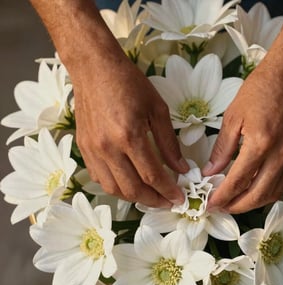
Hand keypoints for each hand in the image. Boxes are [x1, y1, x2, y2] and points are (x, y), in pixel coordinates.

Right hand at [72, 51, 188, 206]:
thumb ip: (169, 143)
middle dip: (154, 200)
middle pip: (132, 189)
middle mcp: (108, 148)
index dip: (168, 190)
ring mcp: (93, 150)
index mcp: (130, 135)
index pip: (152, 175)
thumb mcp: (158, 109)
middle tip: (168, 201)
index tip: (180, 197)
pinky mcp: (83, 148)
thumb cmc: (130, 84)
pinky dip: (116, 187)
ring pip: (113, 189)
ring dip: (134, 198)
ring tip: (151, 196)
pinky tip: (129, 184)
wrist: (95, 68)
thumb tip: (181, 168)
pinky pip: (99, 178)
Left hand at [202, 53, 282, 212]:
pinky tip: (256, 190)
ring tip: (236, 202)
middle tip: (221, 207)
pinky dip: (269, 192)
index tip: (209, 204)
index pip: (237, 182)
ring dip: (254, 203)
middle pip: (258, 196)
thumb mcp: (234, 116)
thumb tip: (211, 171)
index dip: (221, 197)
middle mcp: (281, 155)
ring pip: (274, 193)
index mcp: (260, 144)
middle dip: (236, 206)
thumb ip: (223, 148)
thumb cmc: (260, 89)